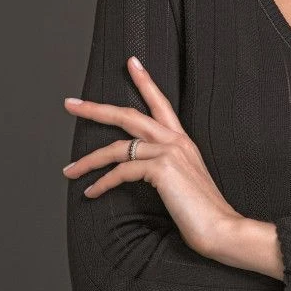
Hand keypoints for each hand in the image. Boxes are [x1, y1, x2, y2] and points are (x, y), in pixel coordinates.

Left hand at [62, 55, 242, 257]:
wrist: (221, 228)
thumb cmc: (203, 211)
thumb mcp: (183, 182)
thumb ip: (165, 168)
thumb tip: (138, 169)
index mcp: (182, 141)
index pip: (161, 103)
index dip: (145, 81)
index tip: (132, 63)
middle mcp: (175, 140)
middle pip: (128, 115)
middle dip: (95, 109)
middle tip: (70, 104)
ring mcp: (169, 152)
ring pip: (117, 147)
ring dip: (88, 160)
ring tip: (69, 170)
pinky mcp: (161, 168)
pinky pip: (121, 171)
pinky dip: (103, 183)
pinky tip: (92, 192)